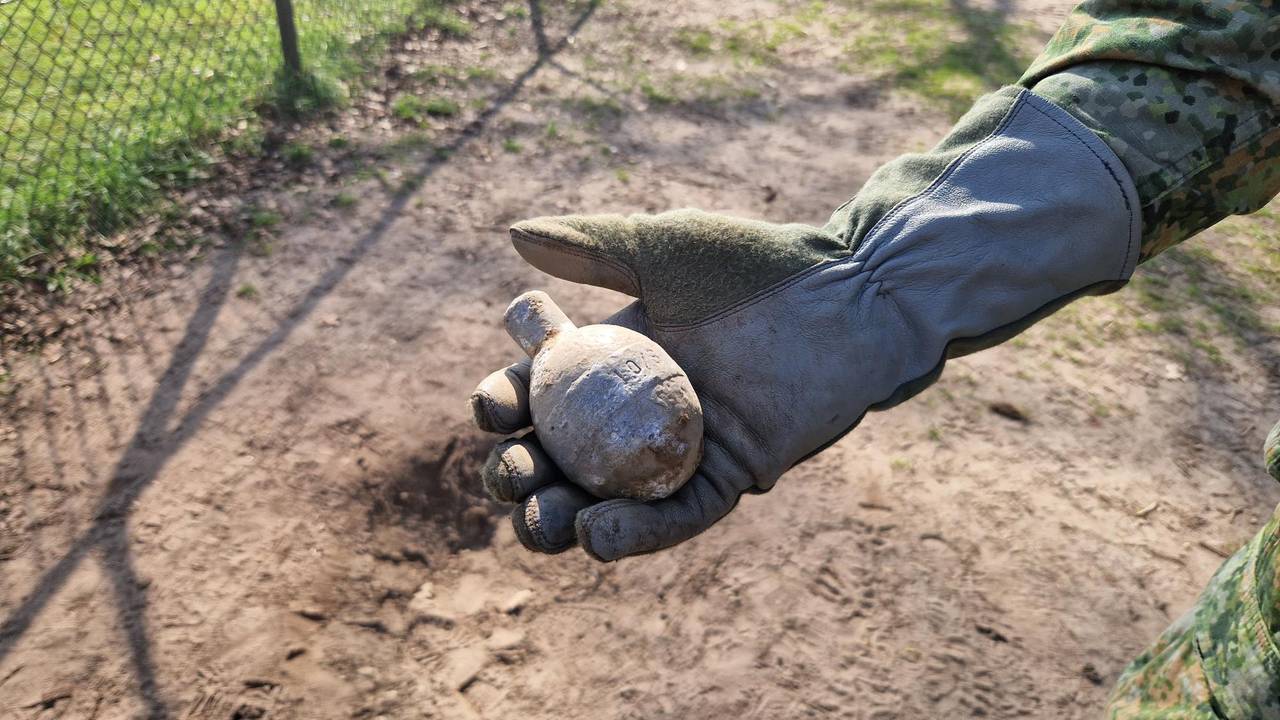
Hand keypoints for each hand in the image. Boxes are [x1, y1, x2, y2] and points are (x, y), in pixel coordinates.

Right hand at [471, 210, 853, 560]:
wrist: (850, 291)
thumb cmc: (757, 263)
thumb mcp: (663, 249)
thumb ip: (591, 247)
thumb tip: (511, 238)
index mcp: (609, 357)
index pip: (539, 390)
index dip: (504, 402)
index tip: (491, 405)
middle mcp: (636, 409)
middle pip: (560, 456)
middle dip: (520, 472)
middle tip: (510, 473)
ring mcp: (683, 447)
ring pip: (607, 498)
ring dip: (563, 518)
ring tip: (535, 521)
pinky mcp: (733, 475)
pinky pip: (678, 516)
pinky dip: (636, 532)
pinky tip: (593, 538)